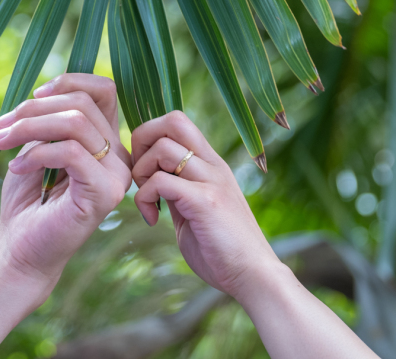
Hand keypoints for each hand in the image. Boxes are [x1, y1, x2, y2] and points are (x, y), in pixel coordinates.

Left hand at [0, 73, 131, 285]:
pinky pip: (71, 152)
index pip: (103, 89)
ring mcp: (116, 175)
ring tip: (0, 142)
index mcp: (107, 140)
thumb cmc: (27, 200)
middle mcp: (119, 155)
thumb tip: (43, 92)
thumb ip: (50, 118)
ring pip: (75, 123)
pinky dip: (36, 153)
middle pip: (82, 103)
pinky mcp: (105, 193)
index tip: (30, 98)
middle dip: (32, 109)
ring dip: (28, 127)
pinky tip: (16, 166)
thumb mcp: (37, 145)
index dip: (67, 81)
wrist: (21, 250)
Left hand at [131, 111, 278, 297]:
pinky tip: (152, 220)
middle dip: (142, 140)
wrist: (254, 276)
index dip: (149, 137)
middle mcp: (213, 165)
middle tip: (141, 176)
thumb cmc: (221, 249)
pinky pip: (162, 181)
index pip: (177, 121)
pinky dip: (145, 198)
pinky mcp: (206, 202)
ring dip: (142, 173)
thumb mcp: (194, 209)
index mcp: (210, 163)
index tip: (145, 172)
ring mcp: (212, 181)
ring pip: (163, 148)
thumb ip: (177, 189)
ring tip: (148, 202)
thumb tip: (151, 180)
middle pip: (172, 119)